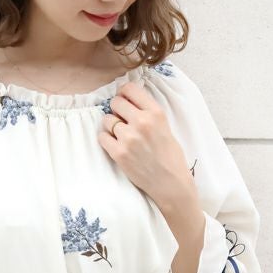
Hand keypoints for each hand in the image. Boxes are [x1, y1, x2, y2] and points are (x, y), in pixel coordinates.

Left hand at [98, 80, 195, 209]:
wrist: (171, 183)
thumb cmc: (170, 156)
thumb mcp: (165, 126)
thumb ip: (147, 113)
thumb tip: (126, 100)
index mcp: (156, 113)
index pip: (130, 89)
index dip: (124, 93)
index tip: (124, 100)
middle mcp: (142, 122)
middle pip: (115, 102)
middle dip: (116, 109)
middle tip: (122, 120)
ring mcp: (129, 138)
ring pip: (106, 120)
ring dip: (111, 126)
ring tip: (122, 136)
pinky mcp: (119, 153)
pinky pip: (102, 137)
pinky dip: (106, 140)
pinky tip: (116, 145)